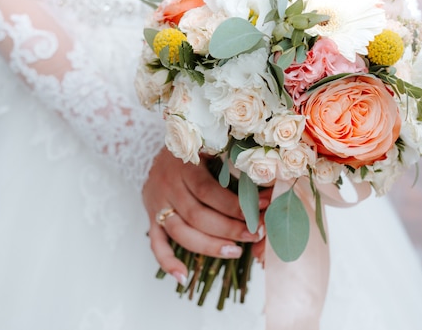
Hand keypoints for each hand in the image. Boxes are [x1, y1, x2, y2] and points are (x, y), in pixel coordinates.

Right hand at [143, 147, 268, 284]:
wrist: (158, 151)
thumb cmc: (196, 149)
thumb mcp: (212, 146)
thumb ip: (233, 164)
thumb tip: (269, 185)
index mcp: (184, 165)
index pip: (209, 191)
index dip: (236, 205)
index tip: (262, 210)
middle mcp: (168, 185)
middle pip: (197, 215)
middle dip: (229, 228)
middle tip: (255, 235)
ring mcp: (158, 203)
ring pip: (180, 232)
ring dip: (209, 246)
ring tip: (235, 252)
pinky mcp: (152, 217)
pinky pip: (156, 243)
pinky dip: (167, 262)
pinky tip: (183, 276)